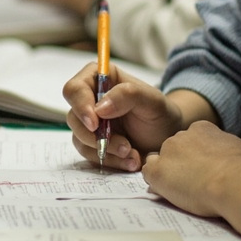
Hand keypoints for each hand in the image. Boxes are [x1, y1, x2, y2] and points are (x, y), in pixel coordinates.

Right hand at [63, 61, 187, 171]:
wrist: (166, 138)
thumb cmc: (160, 113)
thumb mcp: (152, 100)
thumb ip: (127, 95)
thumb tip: (100, 108)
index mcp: (100, 78)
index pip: (75, 89)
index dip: (80, 106)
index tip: (95, 124)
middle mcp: (90, 99)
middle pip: (74, 117)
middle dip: (97, 136)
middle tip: (124, 146)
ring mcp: (90, 123)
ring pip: (80, 139)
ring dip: (106, 151)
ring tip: (132, 154)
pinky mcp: (92, 143)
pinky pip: (90, 155)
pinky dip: (110, 161)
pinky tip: (130, 161)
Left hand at [142, 122, 240, 239]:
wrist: (235, 181)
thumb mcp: (240, 151)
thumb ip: (229, 152)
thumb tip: (235, 162)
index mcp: (203, 129)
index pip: (191, 140)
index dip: (195, 157)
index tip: (203, 169)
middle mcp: (182, 135)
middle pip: (174, 150)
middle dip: (180, 164)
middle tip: (193, 182)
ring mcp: (167, 152)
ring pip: (159, 161)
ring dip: (167, 173)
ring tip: (183, 191)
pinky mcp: (158, 170)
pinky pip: (149, 174)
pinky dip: (156, 184)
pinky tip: (168, 194)